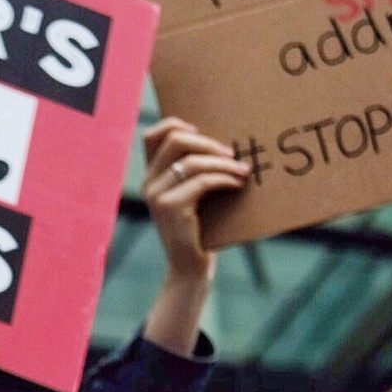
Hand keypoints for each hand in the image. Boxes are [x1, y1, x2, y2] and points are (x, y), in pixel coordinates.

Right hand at [140, 117, 250, 279]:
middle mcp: (148, 182)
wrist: (191, 267)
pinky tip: (237, 184)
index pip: (152, 134)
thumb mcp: (194, 194)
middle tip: (232, 154)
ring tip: (243, 170)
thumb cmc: (200, 228)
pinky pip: (202, 181)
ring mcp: (156, 195)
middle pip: (176, 140)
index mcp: (151, 175)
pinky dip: (224, 179)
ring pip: (192, 161)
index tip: (204, 132)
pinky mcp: (169, 208)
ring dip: (223, 163)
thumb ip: (195, 171)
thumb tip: (227, 143)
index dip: (177, 124)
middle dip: (210, 143)